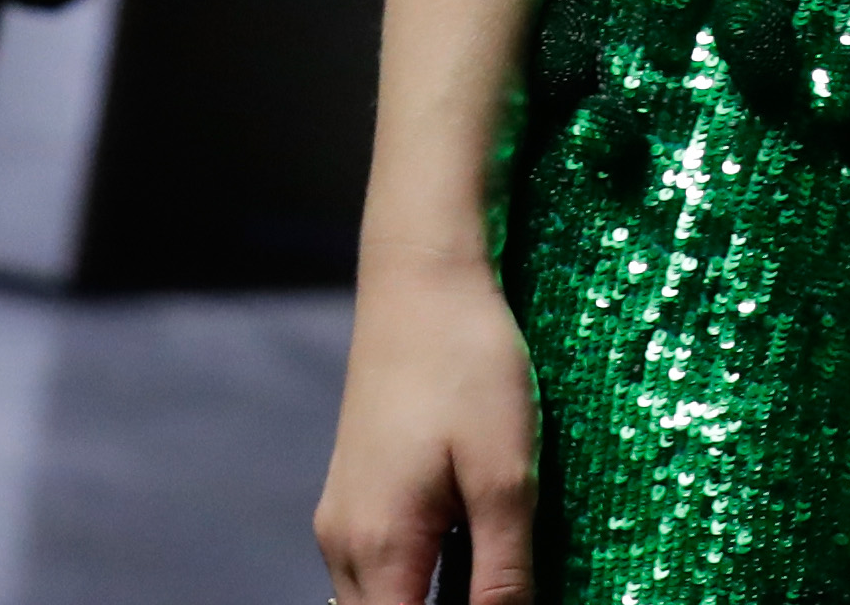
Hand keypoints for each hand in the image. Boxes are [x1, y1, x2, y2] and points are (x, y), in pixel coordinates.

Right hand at [319, 243, 539, 604]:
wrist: (422, 278)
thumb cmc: (469, 365)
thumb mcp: (506, 474)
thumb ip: (503, 572)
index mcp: (379, 551)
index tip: (505, 604)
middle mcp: (344, 546)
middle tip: (506, 589)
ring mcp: (343, 518)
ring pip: (376, 600)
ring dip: (426, 603)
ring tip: (492, 579)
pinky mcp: (355, 491)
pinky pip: (377, 567)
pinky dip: (416, 580)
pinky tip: (468, 554)